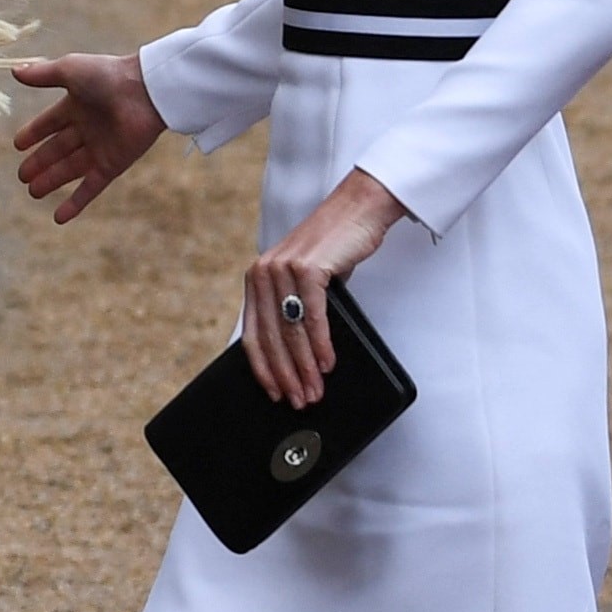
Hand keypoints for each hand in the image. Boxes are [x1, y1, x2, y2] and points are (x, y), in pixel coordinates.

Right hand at [10, 54, 165, 222]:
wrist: (146, 90)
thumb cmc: (108, 75)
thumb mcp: (69, 69)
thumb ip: (42, 74)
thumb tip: (13, 72)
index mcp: (77, 105)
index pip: (50, 123)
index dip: (34, 133)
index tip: (18, 145)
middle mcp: (88, 128)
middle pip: (58, 150)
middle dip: (40, 163)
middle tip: (22, 177)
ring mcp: (100, 148)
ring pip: (70, 170)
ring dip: (51, 181)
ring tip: (33, 192)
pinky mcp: (113, 165)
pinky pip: (90, 188)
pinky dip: (75, 203)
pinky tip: (58, 218)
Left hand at [244, 170, 408, 407]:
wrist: (358, 211)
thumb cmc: (335, 249)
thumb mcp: (305, 280)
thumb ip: (293, 308)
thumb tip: (293, 355)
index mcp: (257, 279)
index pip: (253, 334)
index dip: (263, 368)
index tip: (274, 393)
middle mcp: (263, 273)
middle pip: (271, 338)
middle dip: (286, 375)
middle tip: (299, 400)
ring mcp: (283, 269)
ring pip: (291, 331)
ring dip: (304, 367)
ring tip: (315, 390)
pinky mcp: (307, 268)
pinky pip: (312, 317)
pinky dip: (320, 345)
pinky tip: (327, 364)